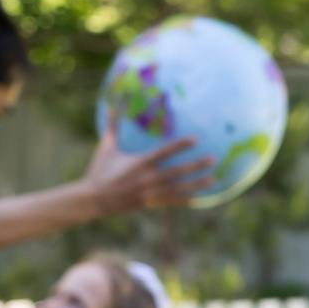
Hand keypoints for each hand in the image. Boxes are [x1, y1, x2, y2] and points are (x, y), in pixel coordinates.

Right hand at [81, 130, 216, 216]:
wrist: (94, 199)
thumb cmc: (100, 170)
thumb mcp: (106, 147)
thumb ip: (113, 126)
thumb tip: (113, 104)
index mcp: (140, 163)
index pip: (165, 152)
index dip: (181, 145)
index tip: (196, 139)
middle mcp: (148, 179)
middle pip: (178, 172)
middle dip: (197, 166)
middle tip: (213, 159)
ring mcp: (150, 193)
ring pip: (178, 189)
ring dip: (197, 184)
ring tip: (214, 180)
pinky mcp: (149, 203)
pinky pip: (171, 201)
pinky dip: (185, 200)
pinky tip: (199, 199)